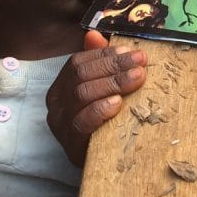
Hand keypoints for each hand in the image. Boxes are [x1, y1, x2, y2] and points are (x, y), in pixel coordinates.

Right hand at [45, 31, 146, 165]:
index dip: (105, 55)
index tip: (132, 51)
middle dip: (114, 66)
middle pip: (81, 75)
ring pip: (82, 94)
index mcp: (61, 85)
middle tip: (140, 63)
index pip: (78, 62)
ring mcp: (61, 124)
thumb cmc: (101, 120)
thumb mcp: (101, 88)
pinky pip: (82, 122)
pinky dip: (101, 109)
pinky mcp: (71, 144)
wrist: (99, 162)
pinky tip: (118, 103)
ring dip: (113, 83)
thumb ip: (98, 62)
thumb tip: (94, 34)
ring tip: (137, 79)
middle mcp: (56, 102)